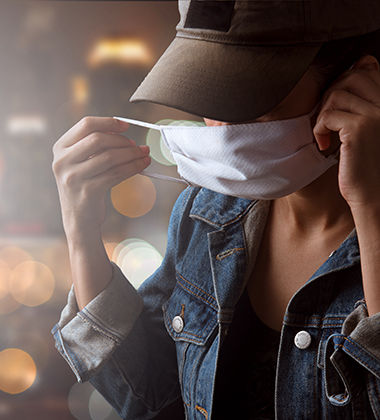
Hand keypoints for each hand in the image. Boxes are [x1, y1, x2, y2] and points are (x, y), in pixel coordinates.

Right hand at [52, 116, 150, 231]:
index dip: (109, 122)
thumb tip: (123, 132)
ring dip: (132, 154)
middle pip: (99, 139)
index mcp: (60, 148)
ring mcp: (73, 177)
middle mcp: (63, 161)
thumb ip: (93, 146)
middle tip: (137, 146)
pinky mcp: (88, 191)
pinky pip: (116, 174)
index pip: (86, 124)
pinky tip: (142, 166)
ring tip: (144, 154)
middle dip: (123, 141)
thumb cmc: (84, 187)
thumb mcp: (80, 163)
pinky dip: (133, 168)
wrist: (80, 220)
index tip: (126, 126)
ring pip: (110, 157)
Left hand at [313, 55, 379, 211]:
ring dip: (323, 114)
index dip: (344, 82)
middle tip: (327, 121)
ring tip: (326, 134)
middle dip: (330, 96)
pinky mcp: (359, 128)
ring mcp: (376, 114)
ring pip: (336, 94)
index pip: (368, 68)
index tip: (336, 108)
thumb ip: (364, 100)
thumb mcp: (369, 126)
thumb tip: (360, 63)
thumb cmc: (368, 162)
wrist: (374, 194)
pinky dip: (319, 129)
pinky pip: (327, 115)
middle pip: (350, 76)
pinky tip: (324, 145)